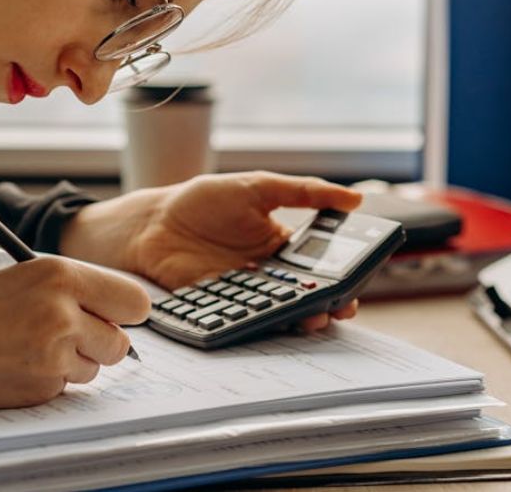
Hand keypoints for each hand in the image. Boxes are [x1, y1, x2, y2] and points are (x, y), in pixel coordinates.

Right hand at [0, 257, 149, 414]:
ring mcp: (53, 354)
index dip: (124, 312)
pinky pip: (65, 388)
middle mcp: (63, 311)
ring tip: (27, 349)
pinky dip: (48, 382)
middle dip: (101, 343)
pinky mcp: (40, 388)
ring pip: (95, 368)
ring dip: (73, 364)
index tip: (114, 316)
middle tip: (69, 337)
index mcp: (58, 273)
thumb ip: (64, 288)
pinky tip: (13, 367)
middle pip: (121, 342)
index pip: (133, 300)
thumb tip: (105, 306)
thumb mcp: (15, 277)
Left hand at [61, 171, 362, 331]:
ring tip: (314, 317)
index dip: (340, 277)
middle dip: (327, 303)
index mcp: (281, 246)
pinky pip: (247, 319)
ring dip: (300, 317)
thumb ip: (304, 192)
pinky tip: (274, 320)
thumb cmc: (205, 200)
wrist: (154, 222)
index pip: (320, 266)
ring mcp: (245, 293)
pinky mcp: (222, 307)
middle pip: (305, 294)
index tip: (356, 283)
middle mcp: (267, 274)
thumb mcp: (258, 187)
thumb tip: (355, 198)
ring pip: (280, 312)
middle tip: (341, 307)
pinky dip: (262, 323)